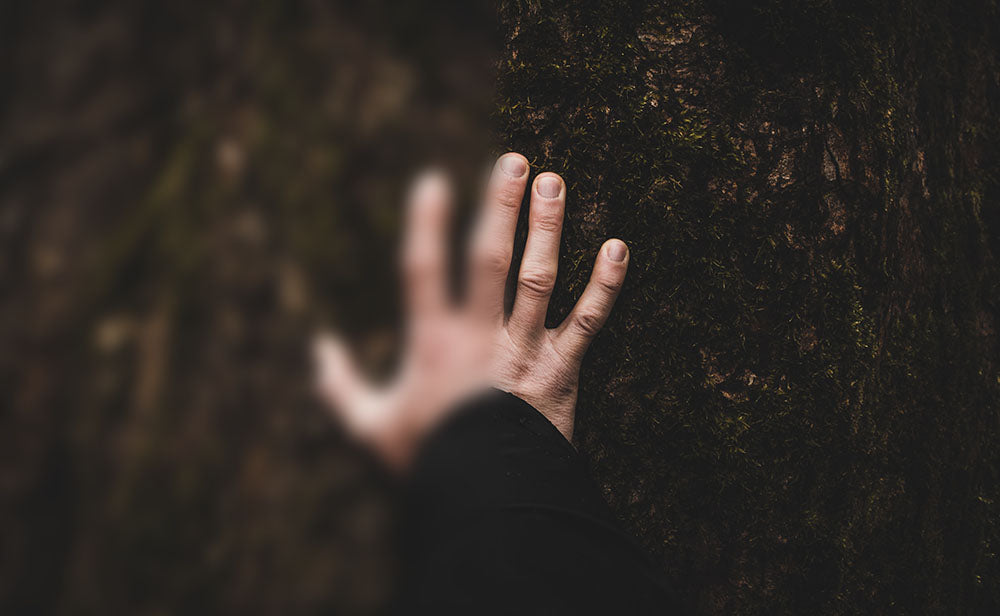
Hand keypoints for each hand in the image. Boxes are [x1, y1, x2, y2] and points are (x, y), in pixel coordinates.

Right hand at [314, 153, 628, 468]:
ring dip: (547, 228)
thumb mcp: (370, 428)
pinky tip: (618, 247)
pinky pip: (588, 322)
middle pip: (489, 259)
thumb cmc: (430, 464)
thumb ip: (339, 386)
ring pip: (537, 278)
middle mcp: (480, 337)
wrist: (488, 503)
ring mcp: (525, 351)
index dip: (425, 223)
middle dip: (499, 207)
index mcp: (432, 344)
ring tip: (555, 181)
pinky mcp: (563, 372)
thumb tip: (316, 348)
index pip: (421, 269)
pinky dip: (605, 286)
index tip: (432, 181)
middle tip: (512, 161)